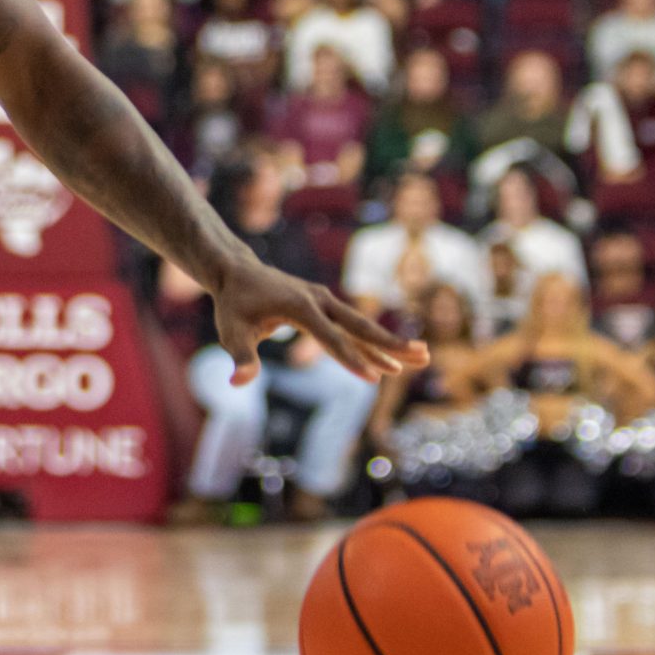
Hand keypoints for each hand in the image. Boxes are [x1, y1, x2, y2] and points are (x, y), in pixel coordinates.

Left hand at [200, 254, 426, 385]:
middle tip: (422, 356)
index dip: (351, 360)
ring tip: (423, 356)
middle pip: (360, 325)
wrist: (238, 272)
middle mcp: (318, 300)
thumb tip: (238, 382)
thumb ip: (241, 358)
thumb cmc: (234, 305)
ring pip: (362, 324)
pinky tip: (392, 356)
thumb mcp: (231, 333)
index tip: (375, 379)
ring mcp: (323, 300)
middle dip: (390, 344)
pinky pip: (352, 325)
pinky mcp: (324, 304)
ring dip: (390, 342)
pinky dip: (372, 340)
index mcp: (299, 307)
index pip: (331, 338)